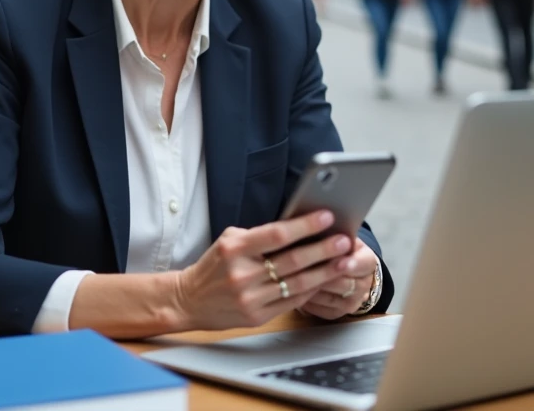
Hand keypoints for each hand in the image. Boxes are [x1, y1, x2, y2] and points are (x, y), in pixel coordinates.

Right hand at [173, 211, 357, 330]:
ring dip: (324, 272)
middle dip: (323, 249)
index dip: (305, 225)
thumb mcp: (230, 241)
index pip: (277, 235)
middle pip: (292, 261)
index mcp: (235, 249)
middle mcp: (243, 274)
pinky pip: (291, 301)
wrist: (189, 300)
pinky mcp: (256, 316)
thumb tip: (297, 227)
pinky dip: (311, 290)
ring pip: (297, 284)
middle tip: (344, 240)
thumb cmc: (214, 265)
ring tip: (343, 261)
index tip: (327, 216)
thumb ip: (260, 235)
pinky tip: (325, 280)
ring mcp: (250, 298)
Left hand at [299, 239, 379, 320]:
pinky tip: (293, 290)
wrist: (347, 271)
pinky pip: (319, 310)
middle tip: (306, 269)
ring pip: (329, 298)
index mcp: (368, 262)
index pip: (363, 264)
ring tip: (294, 278)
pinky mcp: (336, 314)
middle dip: (325, 276)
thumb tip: (317, 224)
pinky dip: (306, 300)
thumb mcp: (343, 237)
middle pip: (344, 283)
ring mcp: (351, 303)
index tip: (339, 261)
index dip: (352, 263)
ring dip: (311, 288)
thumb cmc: (338, 248)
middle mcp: (364, 285)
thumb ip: (335, 234)